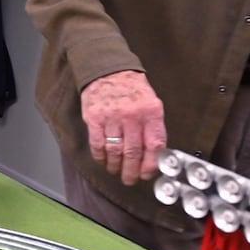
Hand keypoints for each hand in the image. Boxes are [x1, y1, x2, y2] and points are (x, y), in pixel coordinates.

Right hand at [79, 70, 165, 184]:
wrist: (107, 69)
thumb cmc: (131, 89)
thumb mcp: (151, 103)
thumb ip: (153, 127)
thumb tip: (153, 155)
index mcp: (151, 111)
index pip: (154, 145)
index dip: (151, 164)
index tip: (146, 174)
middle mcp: (132, 115)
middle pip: (133, 152)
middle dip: (132, 171)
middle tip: (130, 179)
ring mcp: (112, 117)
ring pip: (115, 151)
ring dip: (115, 165)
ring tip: (116, 171)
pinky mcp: (94, 118)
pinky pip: (98, 144)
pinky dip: (100, 156)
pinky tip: (103, 160)